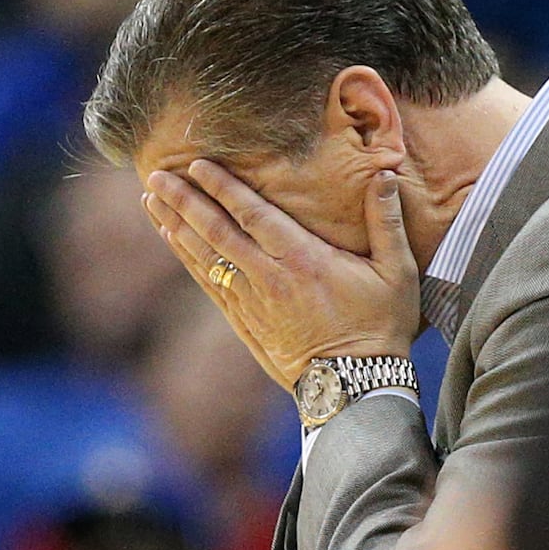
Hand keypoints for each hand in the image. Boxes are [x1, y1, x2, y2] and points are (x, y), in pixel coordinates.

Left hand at [143, 160, 418, 391]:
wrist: (358, 385)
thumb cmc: (382, 325)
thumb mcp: (396, 271)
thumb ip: (386, 221)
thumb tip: (387, 174)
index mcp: (304, 260)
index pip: (254, 215)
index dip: (224, 188)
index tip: (197, 164)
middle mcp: (271, 279)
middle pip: (218, 233)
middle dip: (185, 202)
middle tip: (156, 175)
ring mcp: (254, 303)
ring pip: (206, 258)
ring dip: (177, 226)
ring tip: (152, 199)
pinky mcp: (248, 324)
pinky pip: (210, 285)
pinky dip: (188, 260)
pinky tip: (172, 240)